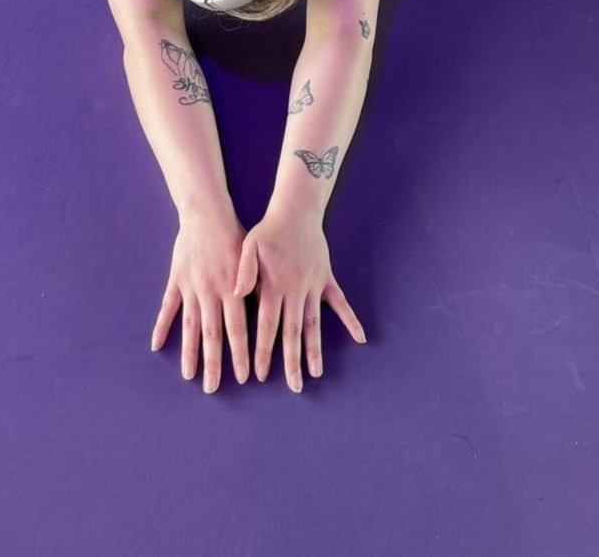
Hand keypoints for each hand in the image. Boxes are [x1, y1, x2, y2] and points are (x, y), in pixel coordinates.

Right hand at [150, 203, 250, 392]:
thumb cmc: (234, 234)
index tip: (244, 377)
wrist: (206, 212)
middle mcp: (211, 292)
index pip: (237, 329)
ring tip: (189, 376)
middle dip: (214, 363)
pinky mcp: (176, 280)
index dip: (240, 354)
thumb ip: (254, 284)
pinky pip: (168, 307)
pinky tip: (156, 345)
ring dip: (189, 353)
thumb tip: (263, 309)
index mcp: (232, 288)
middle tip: (213, 388)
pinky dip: (161, 326)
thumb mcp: (252, 257)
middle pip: (212, 335)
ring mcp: (191, 288)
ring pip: (190, 327)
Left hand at [233, 208, 366, 391]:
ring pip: (314, 324)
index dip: (264, 350)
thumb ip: (243, 271)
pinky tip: (361, 338)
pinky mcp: (326, 279)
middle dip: (292, 361)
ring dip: (315, 350)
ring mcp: (313, 286)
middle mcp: (295, 291)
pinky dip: (350, 319)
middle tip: (294, 386)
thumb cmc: (269, 230)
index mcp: (273, 286)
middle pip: (293, 332)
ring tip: (316, 373)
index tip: (261, 375)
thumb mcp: (249, 246)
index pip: (267, 325)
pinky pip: (340, 303)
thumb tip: (236, 293)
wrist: (297, 211)